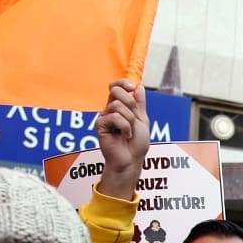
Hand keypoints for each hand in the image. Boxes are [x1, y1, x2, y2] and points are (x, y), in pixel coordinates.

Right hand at [97, 79, 149, 197]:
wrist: (131, 160)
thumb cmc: (137, 144)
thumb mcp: (143, 120)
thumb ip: (140, 104)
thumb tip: (138, 86)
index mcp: (120, 107)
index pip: (116, 86)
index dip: (123, 82)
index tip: (132, 86)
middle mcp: (110, 110)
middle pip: (115, 90)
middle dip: (130, 102)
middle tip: (134, 117)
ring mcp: (104, 117)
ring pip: (117, 105)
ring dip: (129, 120)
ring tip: (129, 132)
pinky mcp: (100, 125)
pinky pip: (114, 117)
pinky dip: (124, 127)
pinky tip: (124, 136)